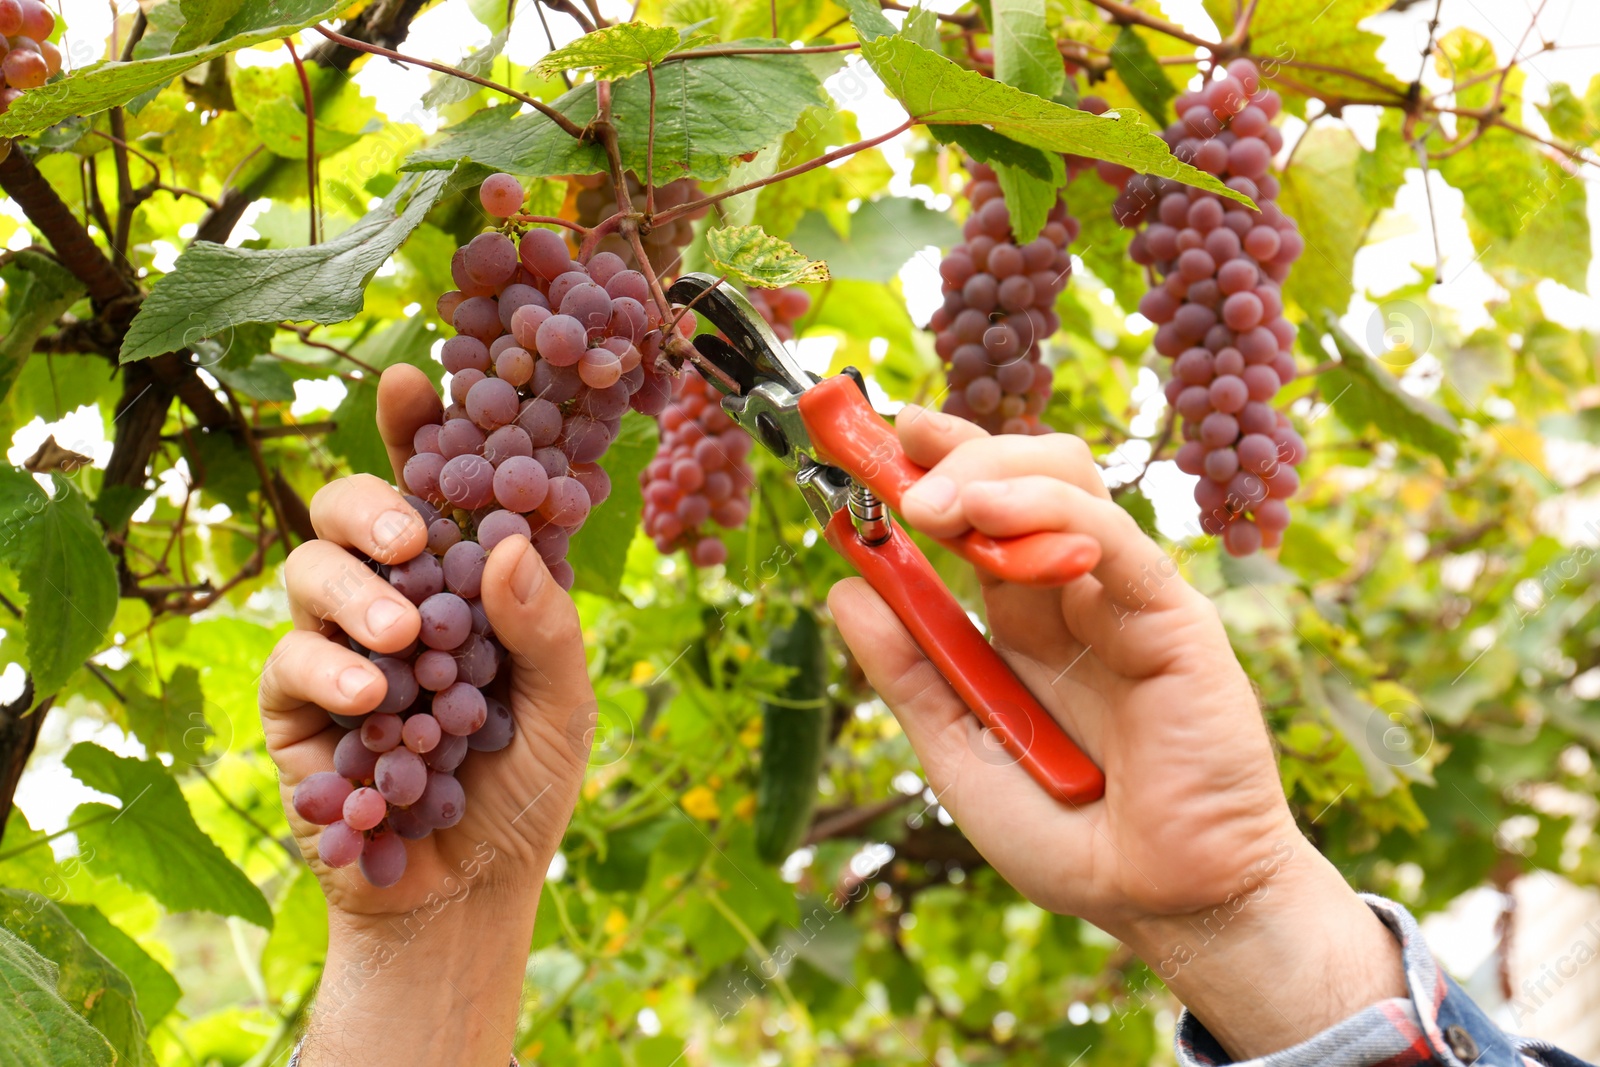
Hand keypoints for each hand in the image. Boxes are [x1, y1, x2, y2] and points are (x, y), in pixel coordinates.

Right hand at [259, 365, 593, 1065]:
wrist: (468, 891)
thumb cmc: (525, 789)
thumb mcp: (564, 707)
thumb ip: (542, 629)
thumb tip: (504, 546)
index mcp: (467, 579)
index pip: (441, 489)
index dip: (423, 431)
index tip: (415, 381)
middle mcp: (398, 595)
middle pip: (354, 510)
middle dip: (373, 504)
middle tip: (412, 535)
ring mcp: (340, 645)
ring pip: (311, 571)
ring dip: (357, 592)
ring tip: (404, 637)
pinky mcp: (297, 705)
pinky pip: (293, 661)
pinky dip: (333, 670)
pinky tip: (375, 700)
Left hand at [829, 406, 1403, 1058]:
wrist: (1163, 905)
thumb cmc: (1066, 837)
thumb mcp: (957, 750)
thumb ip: (907, 671)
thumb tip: (843, 588)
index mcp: (1023, 621)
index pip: (979, 516)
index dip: (932, 468)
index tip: (871, 439)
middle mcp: (1073, 596)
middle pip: (1023, 478)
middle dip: (956, 454)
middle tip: (893, 463)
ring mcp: (1125, 600)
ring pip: (1069, 485)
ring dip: (992, 473)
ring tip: (928, 502)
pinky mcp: (1174, 620)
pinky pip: (1116, 542)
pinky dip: (1051, 512)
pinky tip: (991, 514)